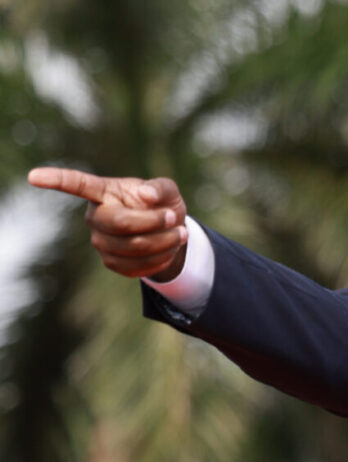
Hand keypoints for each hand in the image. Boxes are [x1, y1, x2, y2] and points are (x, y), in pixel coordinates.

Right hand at [27, 167, 188, 280]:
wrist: (169, 232)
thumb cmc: (163, 204)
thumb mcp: (168, 190)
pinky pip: (137, 266)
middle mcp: (95, 217)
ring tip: (180, 233)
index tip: (34, 177)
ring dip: (164, 242)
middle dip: (153, 223)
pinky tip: (169, 248)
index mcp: (103, 192)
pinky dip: (161, 258)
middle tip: (174, 217)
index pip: (77, 184)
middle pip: (120, 224)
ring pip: (132, 247)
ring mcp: (100, 241)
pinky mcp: (111, 262)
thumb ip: (159, 188)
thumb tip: (145, 195)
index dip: (56, 180)